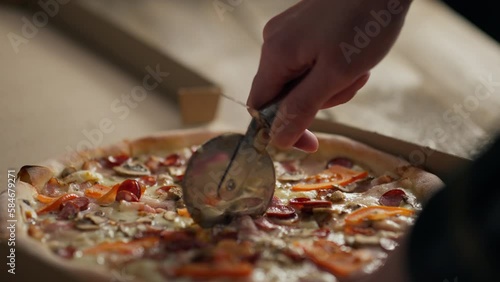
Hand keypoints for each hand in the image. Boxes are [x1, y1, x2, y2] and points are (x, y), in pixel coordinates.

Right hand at [247, 0, 411, 151]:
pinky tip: (353, 59)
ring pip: (300, 81)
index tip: (310, 143)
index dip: (280, 129)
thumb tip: (277, 139)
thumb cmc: (363, 24)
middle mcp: (274, 43)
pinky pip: (309, 64)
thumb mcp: (334, 75)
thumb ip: (301, 108)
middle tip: (348, 84)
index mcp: (275, 54)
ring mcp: (288, 34)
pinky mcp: (303, 30)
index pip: (259, 106)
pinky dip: (331, 70)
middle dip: (317, 101)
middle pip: (283, 94)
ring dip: (329, 86)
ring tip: (356, 69)